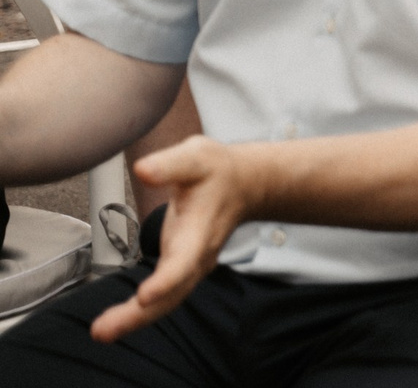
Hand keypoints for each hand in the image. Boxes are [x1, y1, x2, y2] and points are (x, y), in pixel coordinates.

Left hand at [90, 135, 262, 341]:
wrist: (246, 184)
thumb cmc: (217, 171)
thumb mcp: (197, 157)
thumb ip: (170, 165)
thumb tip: (143, 170)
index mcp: (200, 229)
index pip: (184, 261)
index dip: (166, 280)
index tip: (145, 295)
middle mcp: (197, 255)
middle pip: (172, 293)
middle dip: (139, 315)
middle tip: (102, 330)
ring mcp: (191, 267)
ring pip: (167, 302)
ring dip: (134, 320)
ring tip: (101, 331)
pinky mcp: (182, 271)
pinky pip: (164, 299)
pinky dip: (140, 314)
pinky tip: (115, 322)